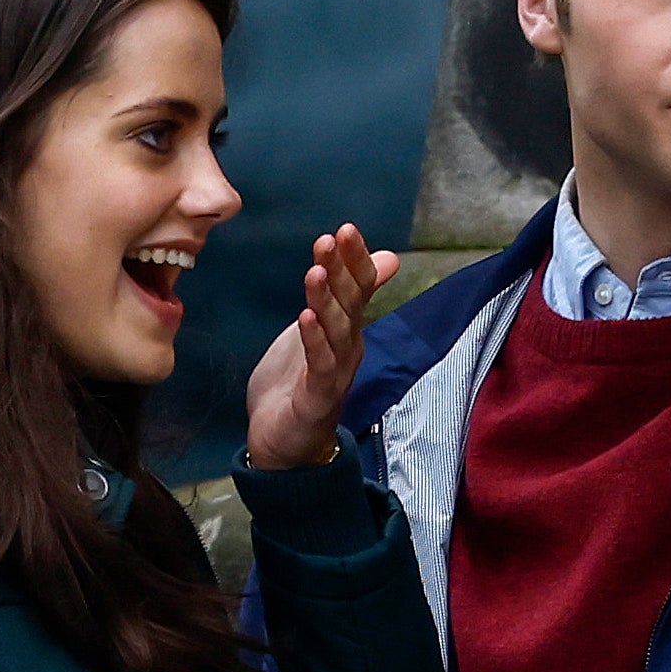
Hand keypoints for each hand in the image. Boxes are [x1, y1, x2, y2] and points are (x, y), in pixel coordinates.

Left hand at [246, 224, 399, 470]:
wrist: (284, 442)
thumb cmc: (299, 382)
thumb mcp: (321, 327)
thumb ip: (345, 293)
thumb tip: (387, 257)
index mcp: (346, 329)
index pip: (359, 287)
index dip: (354, 259)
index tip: (345, 229)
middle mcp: (348, 347)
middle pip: (350, 303)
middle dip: (343, 269)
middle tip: (334, 238)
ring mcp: (335, 372)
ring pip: (336, 331)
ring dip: (327, 299)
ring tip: (315, 270)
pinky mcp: (318, 398)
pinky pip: (320, 365)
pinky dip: (315, 340)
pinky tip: (305, 317)